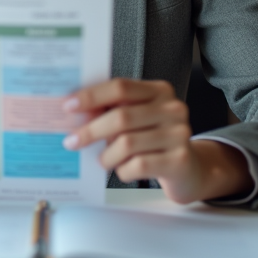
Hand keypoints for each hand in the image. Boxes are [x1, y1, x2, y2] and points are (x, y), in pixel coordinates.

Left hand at [64, 78, 252, 203]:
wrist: (188, 169)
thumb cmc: (154, 140)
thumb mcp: (137, 118)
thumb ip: (113, 110)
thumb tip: (76, 113)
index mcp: (159, 91)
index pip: (120, 87)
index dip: (91, 96)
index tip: (68, 106)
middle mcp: (172, 109)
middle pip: (120, 116)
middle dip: (90, 131)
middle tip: (72, 142)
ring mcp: (179, 134)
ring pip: (127, 144)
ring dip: (107, 155)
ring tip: (103, 160)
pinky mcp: (179, 160)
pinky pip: (138, 165)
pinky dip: (123, 170)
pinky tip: (124, 169)